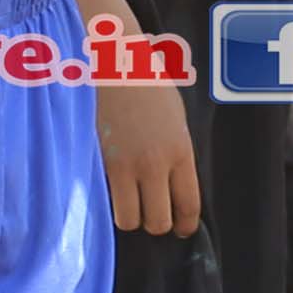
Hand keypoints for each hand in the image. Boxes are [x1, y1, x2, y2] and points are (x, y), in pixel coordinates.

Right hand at [97, 74, 204, 240]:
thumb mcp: (176, 118)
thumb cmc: (148, 85)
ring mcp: (129, 166)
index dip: (185, 225)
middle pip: (160, 221)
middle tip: (151, 214)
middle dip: (156, 223)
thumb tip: (173, 183)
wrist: (116, 63)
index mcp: (182, 151)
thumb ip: (176, 152)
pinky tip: (113, 194)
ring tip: (130, 205)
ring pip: (132, 221)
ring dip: (131, 219)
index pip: (189, 205)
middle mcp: (158, 164)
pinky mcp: (104, 163)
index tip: (181, 229)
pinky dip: (111, 206)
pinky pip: (110, 204)